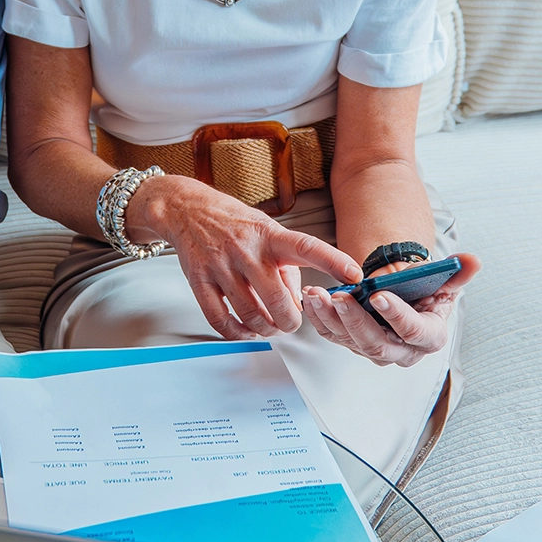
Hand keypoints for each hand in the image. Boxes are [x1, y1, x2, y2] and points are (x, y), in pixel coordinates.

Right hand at [129, 175, 362, 340]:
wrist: (186, 209)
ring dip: (265, 329)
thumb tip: (298, 302)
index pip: (307, 247)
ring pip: (252, 315)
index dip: (333, 261)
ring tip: (268, 326)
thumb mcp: (267, 232)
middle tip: (291, 322)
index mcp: (269, 235)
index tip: (355, 274)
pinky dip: (237, 333)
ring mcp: (221, 265)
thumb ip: (286, 266)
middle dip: (291, 321)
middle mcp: (247, 249)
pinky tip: (245, 330)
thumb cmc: (233, 222)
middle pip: (279, 300)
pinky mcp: (199, 280)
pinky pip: (220, 320)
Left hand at [300, 252, 479, 367]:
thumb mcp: (445, 282)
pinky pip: (333, 335)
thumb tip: (472, 261)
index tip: (378, 296)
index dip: (397, 315)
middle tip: (340, 298)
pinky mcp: (353, 343)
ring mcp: (375, 349)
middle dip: (356, 320)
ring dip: (331, 318)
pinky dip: (319, 318)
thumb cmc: (427, 291)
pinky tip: (310, 299)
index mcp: (429, 336)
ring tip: (317, 295)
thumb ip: (457, 273)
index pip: (414, 331)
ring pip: (351, 342)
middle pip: (377, 344)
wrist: (408, 298)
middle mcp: (402, 351)